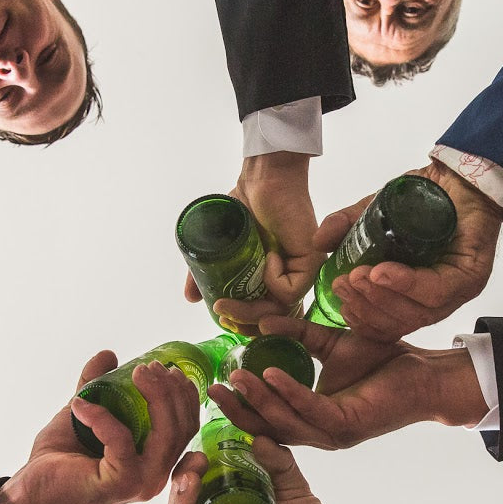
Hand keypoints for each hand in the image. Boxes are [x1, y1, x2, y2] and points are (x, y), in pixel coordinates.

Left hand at [0, 351, 201, 503]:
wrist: (31, 493)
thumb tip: (109, 354)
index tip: (166, 368)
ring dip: (155, 396)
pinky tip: (81, 405)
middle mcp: (155, 475)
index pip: (186, 425)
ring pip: (166, 434)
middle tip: (149, 368)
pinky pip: (121, 440)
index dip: (183, 394)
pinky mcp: (121, 483)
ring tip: (137, 373)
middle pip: (182, 427)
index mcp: (155, 462)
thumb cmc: (59, 463)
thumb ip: (99, 386)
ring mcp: (142, 482)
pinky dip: (102, 417)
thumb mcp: (85, 414)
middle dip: (171, 390)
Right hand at [184, 150, 319, 333]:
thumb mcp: (220, 247)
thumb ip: (206, 273)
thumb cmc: (244, 207)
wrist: (261, 179)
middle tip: (220, 313)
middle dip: (243, 322)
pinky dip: (273, 280)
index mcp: (270, 281)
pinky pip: (290, 290)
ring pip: (280, 310)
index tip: (219, 317)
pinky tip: (266, 258)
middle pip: (271, 319)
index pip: (263, 317)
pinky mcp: (311, 262)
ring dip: (250, 311)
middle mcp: (288, 280)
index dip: (242, 324)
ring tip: (226, 302)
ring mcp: (301, 272)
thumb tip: (191, 298)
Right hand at [204, 316, 487, 449]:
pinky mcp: (348, 425)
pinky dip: (288, 392)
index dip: (238, 406)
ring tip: (236, 378)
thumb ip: (297, 333)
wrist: (425, 372)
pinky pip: (310, 409)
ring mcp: (332, 433)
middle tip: (212, 389)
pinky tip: (270, 373)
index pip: (265, 419)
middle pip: (265, 428)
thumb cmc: (383, 360)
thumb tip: (262, 320)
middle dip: (237, 410)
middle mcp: (318, 432)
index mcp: (310, 418)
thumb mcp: (330, 343)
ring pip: (283, 422)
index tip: (213, 385)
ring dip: (257, 401)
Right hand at [315, 161, 502, 341]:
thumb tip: (318, 243)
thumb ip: (348, 227)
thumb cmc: (425, 199)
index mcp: (416, 295)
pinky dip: (408, 283)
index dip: (363, 321)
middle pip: (401, 322)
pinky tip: (385, 271)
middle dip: (367, 307)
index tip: (340, 304)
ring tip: (359, 276)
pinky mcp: (471, 275)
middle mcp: (438, 299)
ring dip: (383, 296)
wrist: (459, 173)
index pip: (389, 325)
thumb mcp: (376, 213)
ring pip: (418, 312)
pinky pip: (438, 289)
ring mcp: (457, 291)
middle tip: (344, 284)